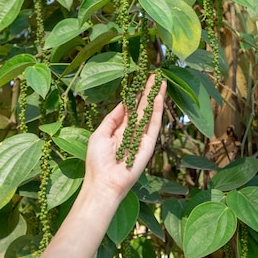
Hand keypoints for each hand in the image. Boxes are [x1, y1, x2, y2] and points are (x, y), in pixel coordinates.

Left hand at [82, 75, 165, 200]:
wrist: (104, 182)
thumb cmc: (97, 160)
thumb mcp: (100, 133)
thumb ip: (113, 118)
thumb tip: (124, 103)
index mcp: (119, 130)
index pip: (130, 108)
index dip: (136, 94)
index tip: (141, 80)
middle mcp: (132, 132)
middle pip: (142, 108)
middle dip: (148, 91)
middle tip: (155, 75)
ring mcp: (142, 138)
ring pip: (150, 113)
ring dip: (156, 97)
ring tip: (160, 81)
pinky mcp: (149, 145)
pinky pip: (154, 126)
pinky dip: (157, 112)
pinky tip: (159, 98)